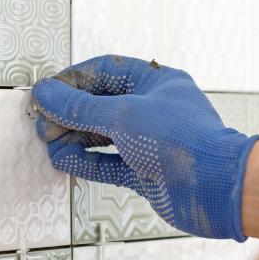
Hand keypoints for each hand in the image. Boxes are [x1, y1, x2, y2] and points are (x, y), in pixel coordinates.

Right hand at [33, 55, 258, 239]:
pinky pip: (108, 163)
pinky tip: (64, 160)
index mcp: (157, 83)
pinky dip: (85, 162)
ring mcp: (149, 142)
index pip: (106, 72)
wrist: (215, 188)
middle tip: (43, 122)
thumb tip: (47, 94)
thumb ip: (81, 107)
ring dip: (73, 139)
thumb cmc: (184, 141)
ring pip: (102, 136)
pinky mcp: (145, 172)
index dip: (73, 80)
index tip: (47, 92)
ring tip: (49, 143)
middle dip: (69, 113)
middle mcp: (153, 110)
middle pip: (101, 104)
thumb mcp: (124, 115)